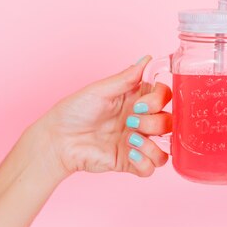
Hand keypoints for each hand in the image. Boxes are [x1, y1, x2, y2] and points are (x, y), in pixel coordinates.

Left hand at [34, 55, 172, 177]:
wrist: (57, 140)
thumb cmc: (73, 111)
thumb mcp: (100, 90)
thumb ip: (127, 77)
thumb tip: (148, 59)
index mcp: (136, 99)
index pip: (164, 96)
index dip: (159, 100)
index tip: (141, 103)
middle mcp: (141, 121)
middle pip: (169, 122)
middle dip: (154, 123)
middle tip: (131, 121)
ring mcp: (137, 143)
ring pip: (166, 147)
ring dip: (153, 144)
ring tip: (131, 141)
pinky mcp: (131, 163)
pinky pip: (152, 167)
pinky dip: (145, 162)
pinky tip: (129, 154)